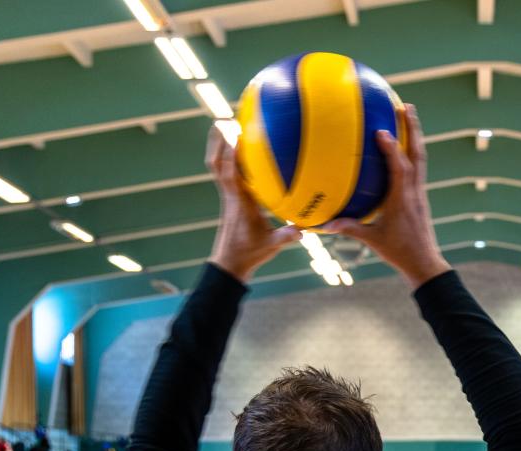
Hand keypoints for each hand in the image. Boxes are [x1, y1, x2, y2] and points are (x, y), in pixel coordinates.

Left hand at [206, 128, 299, 281]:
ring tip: (224, 123)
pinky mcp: (228, 198)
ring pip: (215, 165)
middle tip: (226, 118)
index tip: (237, 132)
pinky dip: (225, 156)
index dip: (232, 153)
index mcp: (239, 202)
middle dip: (219, 140)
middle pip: (216, 162)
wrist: (230, 263)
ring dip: (217, 144)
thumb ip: (287, 236)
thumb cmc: (251, 253)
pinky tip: (236, 147)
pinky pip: (223, 171)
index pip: (231, 174)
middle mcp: (229, 195)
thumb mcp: (272, 245)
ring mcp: (226, 195)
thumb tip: (304, 229)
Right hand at [322, 104, 448, 287]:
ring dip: (415, 135)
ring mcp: (420, 192)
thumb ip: (351, 229)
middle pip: (418, 153)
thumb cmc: (399, 252)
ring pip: (421, 158)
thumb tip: (325, 224)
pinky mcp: (421, 196)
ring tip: (409, 115)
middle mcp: (415, 191)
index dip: (392, 149)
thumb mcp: (373, 240)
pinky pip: (418, 167)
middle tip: (406, 105)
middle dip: (413, 128)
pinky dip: (412, 151)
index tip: (382, 131)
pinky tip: (403, 145)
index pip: (399, 168)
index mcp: (402, 199)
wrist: (425, 263)